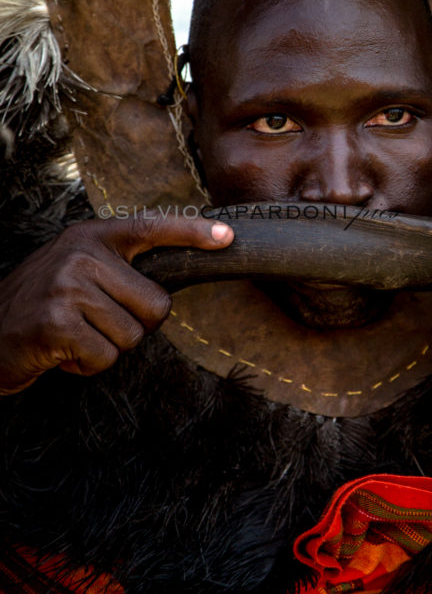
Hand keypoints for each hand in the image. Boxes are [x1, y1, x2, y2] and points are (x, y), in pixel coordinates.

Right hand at [0, 214, 232, 393]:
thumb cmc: (42, 307)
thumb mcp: (78, 272)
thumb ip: (118, 270)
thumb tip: (170, 284)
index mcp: (91, 237)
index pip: (151, 228)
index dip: (192, 233)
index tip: (228, 238)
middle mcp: (81, 254)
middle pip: (157, 304)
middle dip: (134, 325)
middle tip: (95, 323)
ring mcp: (68, 286)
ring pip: (133, 335)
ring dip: (106, 347)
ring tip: (74, 335)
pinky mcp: (58, 322)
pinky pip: (106, 357)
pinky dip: (87, 365)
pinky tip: (62, 352)